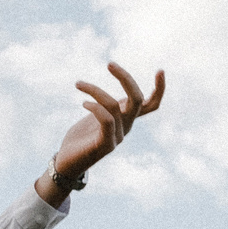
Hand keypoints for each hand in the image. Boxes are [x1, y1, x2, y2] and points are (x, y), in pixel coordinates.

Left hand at [50, 64, 164, 183]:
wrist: (67, 164)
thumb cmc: (79, 139)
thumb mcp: (94, 116)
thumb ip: (107, 107)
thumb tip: (114, 96)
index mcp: (126, 120)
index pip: (151, 105)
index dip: (159, 89)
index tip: (160, 70)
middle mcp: (126, 128)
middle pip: (137, 100)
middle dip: (125, 79)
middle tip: (109, 64)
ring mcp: (117, 137)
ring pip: (114, 105)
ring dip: (95, 90)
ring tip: (78, 84)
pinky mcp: (104, 145)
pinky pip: (107, 120)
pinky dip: (95, 107)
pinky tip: (83, 103)